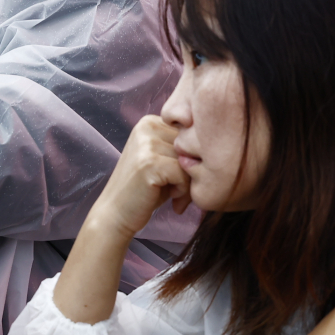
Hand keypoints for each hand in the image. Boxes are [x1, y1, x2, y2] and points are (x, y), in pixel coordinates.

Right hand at [88, 116, 190, 240]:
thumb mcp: (163, 160)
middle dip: (192, 170)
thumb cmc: (145, 190)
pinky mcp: (150, 162)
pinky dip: (183, 190)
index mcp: (150, 121)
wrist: (116, 213)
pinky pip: (185, 174)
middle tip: (180, 191)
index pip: (191, 133)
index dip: (191, 157)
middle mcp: (147, 126)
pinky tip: (171, 198)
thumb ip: (182, 149)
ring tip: (174, 194)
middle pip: (192, 145)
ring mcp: (147, 143)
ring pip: (190, 160)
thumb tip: (218, 145)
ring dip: (188, 182)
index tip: (180, 176)